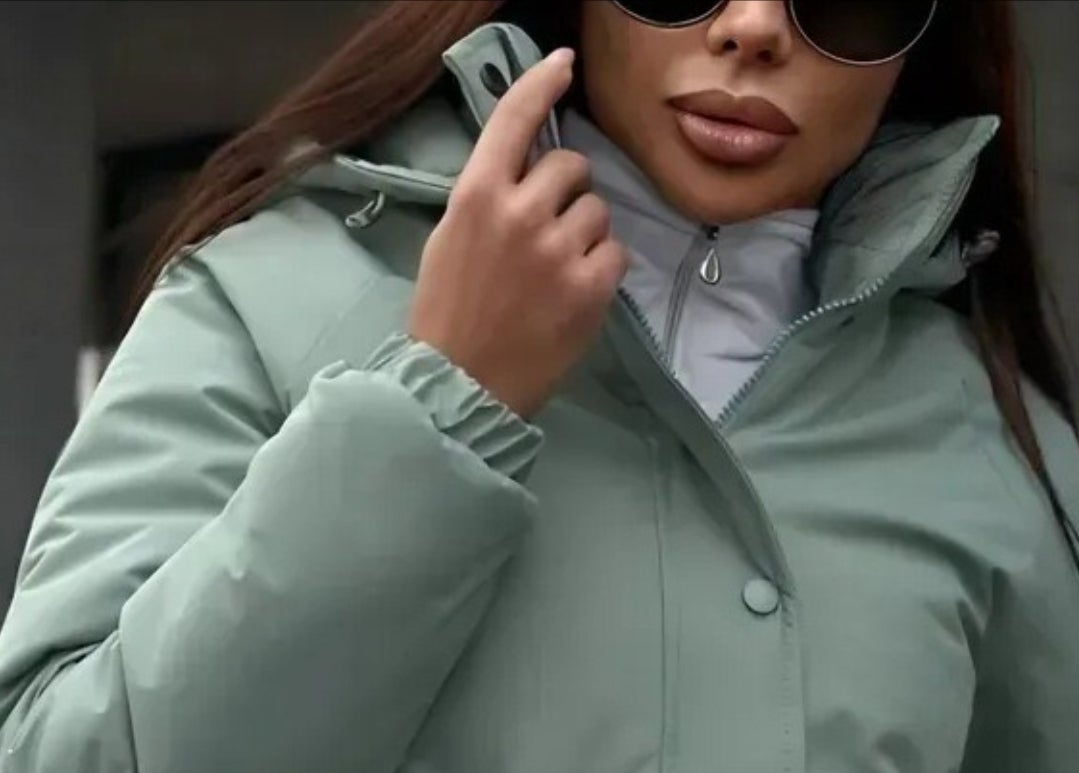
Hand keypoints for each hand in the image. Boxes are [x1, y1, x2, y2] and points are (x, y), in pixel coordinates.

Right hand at [410, 49, 628, 419]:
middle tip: (550, 231)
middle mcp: (520, 212)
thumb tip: (527, 173)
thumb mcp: (450, 240)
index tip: (564, 65)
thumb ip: (488, 200)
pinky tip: (575, 295)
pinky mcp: (590, 287)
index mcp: (477, 194)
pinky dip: (602, 270)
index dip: (542, 83)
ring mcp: (558, 250)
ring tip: (559, 272)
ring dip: (586, 233)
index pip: (515, 118)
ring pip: (598, 210)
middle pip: (570, 166)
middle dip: (567, 192)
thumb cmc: (449, 317)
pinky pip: (616, 253)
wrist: (460, 386)